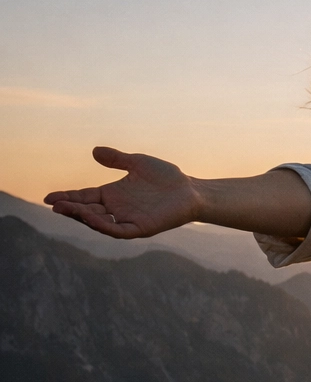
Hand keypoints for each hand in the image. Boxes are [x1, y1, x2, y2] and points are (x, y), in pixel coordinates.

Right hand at [44, 147, 201, 238]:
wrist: (191, 190)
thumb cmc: (166, 177)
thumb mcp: (137, 163)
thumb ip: (117, 159)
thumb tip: (94, 151)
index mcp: (111, 195)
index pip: (83, 198)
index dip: (67, 198)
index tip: (49, 198)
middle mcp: (116, 209)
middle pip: (87, 211)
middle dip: (70, 209)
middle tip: (55, 204)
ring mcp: (127, 220)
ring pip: (99, 222)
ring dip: (83, 216)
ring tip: (68, 209)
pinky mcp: (140, 228)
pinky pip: (118, 230)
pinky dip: (104, 226)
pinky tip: (93, 218)